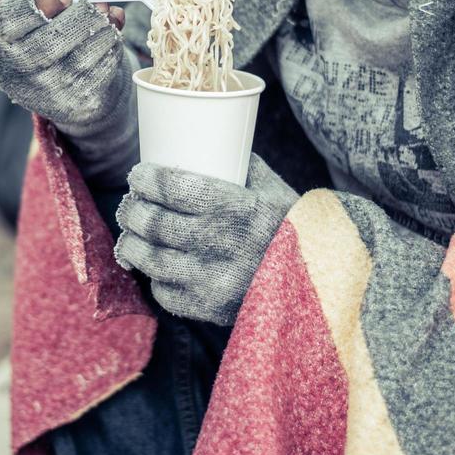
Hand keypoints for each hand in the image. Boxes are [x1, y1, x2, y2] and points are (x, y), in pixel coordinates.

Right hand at [0, 0, 138, 180]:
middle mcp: (15, 73)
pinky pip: (100, 71)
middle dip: (81, 18)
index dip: (40, 4)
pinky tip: (110, 38)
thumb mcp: (42, 5)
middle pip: (47, 44)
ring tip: (107, 17)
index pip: (6, 23)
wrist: (74, 86)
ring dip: (102, 30)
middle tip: (98, 6)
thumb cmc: (53, 33)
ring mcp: (45, 94)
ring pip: (80, 58)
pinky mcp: (76, 105)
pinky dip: (111, 48)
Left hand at [115, 155, 298, 324]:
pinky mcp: (209, 310)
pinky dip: (154, 277)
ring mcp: (213, 281)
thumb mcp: (273, 189)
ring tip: (131, 232)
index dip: (148, 179)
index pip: (175, 188)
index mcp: (238, 208)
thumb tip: (203, 145)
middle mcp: (222, 245)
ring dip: (133, 242)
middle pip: (155, 223)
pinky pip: (164, 292)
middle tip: (131, 202)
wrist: (322, 284)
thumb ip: (239, 167)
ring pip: (151, 259)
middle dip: (134, 209)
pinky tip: (155, 265)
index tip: (139, 174)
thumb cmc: (294, 228)